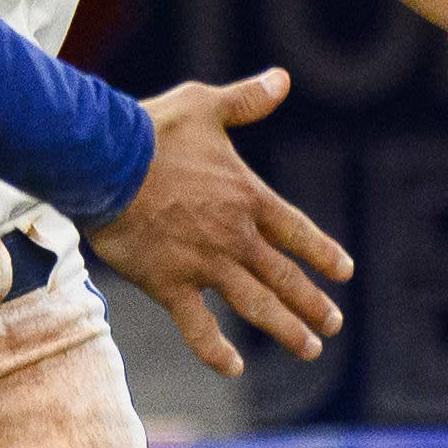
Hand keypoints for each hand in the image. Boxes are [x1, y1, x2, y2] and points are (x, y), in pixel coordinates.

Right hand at [82, 70, 350, 378]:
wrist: (104, 162)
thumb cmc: (152, 130)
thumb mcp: (204, 105)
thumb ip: (246, 100)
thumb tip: (282, 79)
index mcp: (248, 198)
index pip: (298, 231)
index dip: (323, 253)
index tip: (343, 272)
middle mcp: (235, 237)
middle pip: (285, 276)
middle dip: (312, 302)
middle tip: (332, 324)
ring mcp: (205, 264)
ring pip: (256, 305)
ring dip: (286, 329)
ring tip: (309, 349)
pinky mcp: (169, 283)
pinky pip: (198, 326)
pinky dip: (216, 350)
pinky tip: (232, 367)